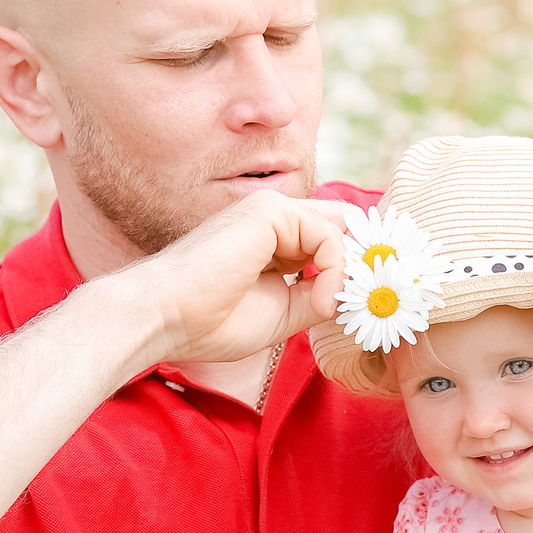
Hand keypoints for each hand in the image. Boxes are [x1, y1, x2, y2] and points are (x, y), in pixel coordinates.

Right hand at [129, 193, 349, 366]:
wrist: (164, 316)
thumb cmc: (209, 321)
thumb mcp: (284, 314)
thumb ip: (319, 296)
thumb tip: (354, 291)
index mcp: (275, 244)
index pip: (333, 240)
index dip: (356, 268)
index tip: (365, 303)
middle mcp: (274, 221)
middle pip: (343, 229)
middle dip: (363, 265)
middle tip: (368, 301)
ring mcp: (271, 211)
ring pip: (340, 232)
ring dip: (347, 275)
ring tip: (328, 309)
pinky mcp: (269, 211)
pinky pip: (328, 235)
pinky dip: (334, 271)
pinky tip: (319, 302)